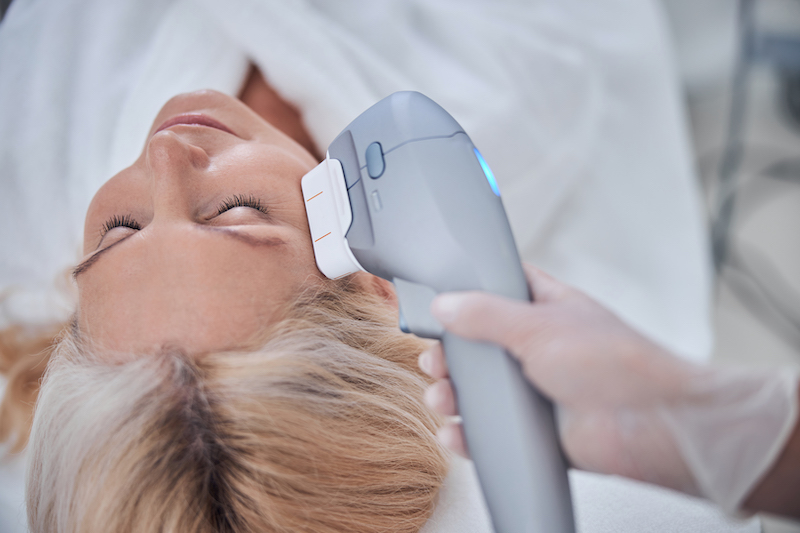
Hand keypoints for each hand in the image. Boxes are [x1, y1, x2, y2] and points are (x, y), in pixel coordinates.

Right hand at [419, 264, 798, 513]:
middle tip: (437, 363)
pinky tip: (458, 433)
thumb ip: (486, 313)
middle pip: (480, 345)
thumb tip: (444, 304)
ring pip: (483, 390)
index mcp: (547, 307)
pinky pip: (494, 429)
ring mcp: (539, 387)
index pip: (500, 287)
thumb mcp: (539, 325)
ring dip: (455, 395)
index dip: (468, 294)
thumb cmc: (616, 363)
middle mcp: (541, 345)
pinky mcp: (539, 427)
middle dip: (453, 356)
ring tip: (443, 399)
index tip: (438, 304)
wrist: (653, 425)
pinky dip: (471, 433)